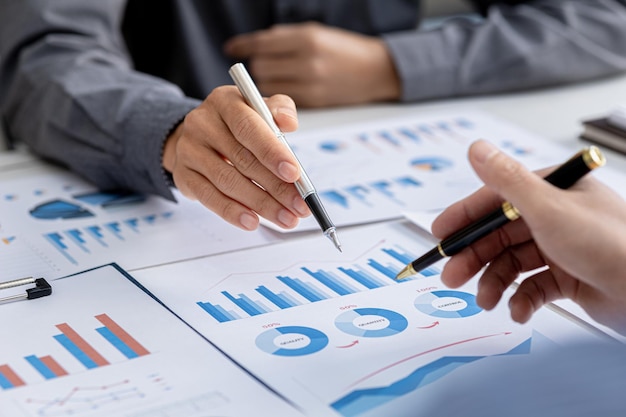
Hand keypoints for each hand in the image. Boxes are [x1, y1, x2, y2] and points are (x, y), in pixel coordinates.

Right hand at [162, 86, 309, 230]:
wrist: (199, 137)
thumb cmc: (238, 125)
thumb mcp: (259, 110)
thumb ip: (279, 111)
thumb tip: (289, 122)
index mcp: (225, 102)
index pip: (248, 127)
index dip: (272, 152)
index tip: (295, 174)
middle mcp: (202, 123)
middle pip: (242, 160)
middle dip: (277, 187)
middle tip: (300, 206)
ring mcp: (189, 150)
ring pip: (228, 182)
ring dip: (261, 204)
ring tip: (286, 218)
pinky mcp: (183, 175)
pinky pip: (209, 198)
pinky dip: (233, 212)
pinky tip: (252, 221)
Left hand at [224, 22, 399, 107]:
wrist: (377, 71)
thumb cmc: (344, 50)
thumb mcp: (315, 33)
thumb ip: (284, 39)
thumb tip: (252, 46)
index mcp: (307, 38)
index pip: (263, 43)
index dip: (244, 45)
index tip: (232, 48)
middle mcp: (308, 61)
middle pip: (261, 66)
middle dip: (259, 66)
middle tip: (265, 65)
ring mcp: (311, 83)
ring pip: (268, 86)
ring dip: (267, 83)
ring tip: (280, 79)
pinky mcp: (314, 102)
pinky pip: (282, 101)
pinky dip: (279, 96)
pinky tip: (288, 90)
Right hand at [432, 140, 625, 333]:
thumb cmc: (609, 244)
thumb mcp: (548, 207)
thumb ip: (506, 179)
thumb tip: (476, 149)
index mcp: (550, 192)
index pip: (494, 199)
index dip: (463, 218)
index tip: (439, 235)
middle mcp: (554, 217)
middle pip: (499, 235)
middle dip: (473, 258)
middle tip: (452, 277)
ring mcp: (560, 248)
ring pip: (511, 263)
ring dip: (493, 282)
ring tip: (485, 300)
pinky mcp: (568, 277)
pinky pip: (531, 287)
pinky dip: (520, 300)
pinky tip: (518, 310)